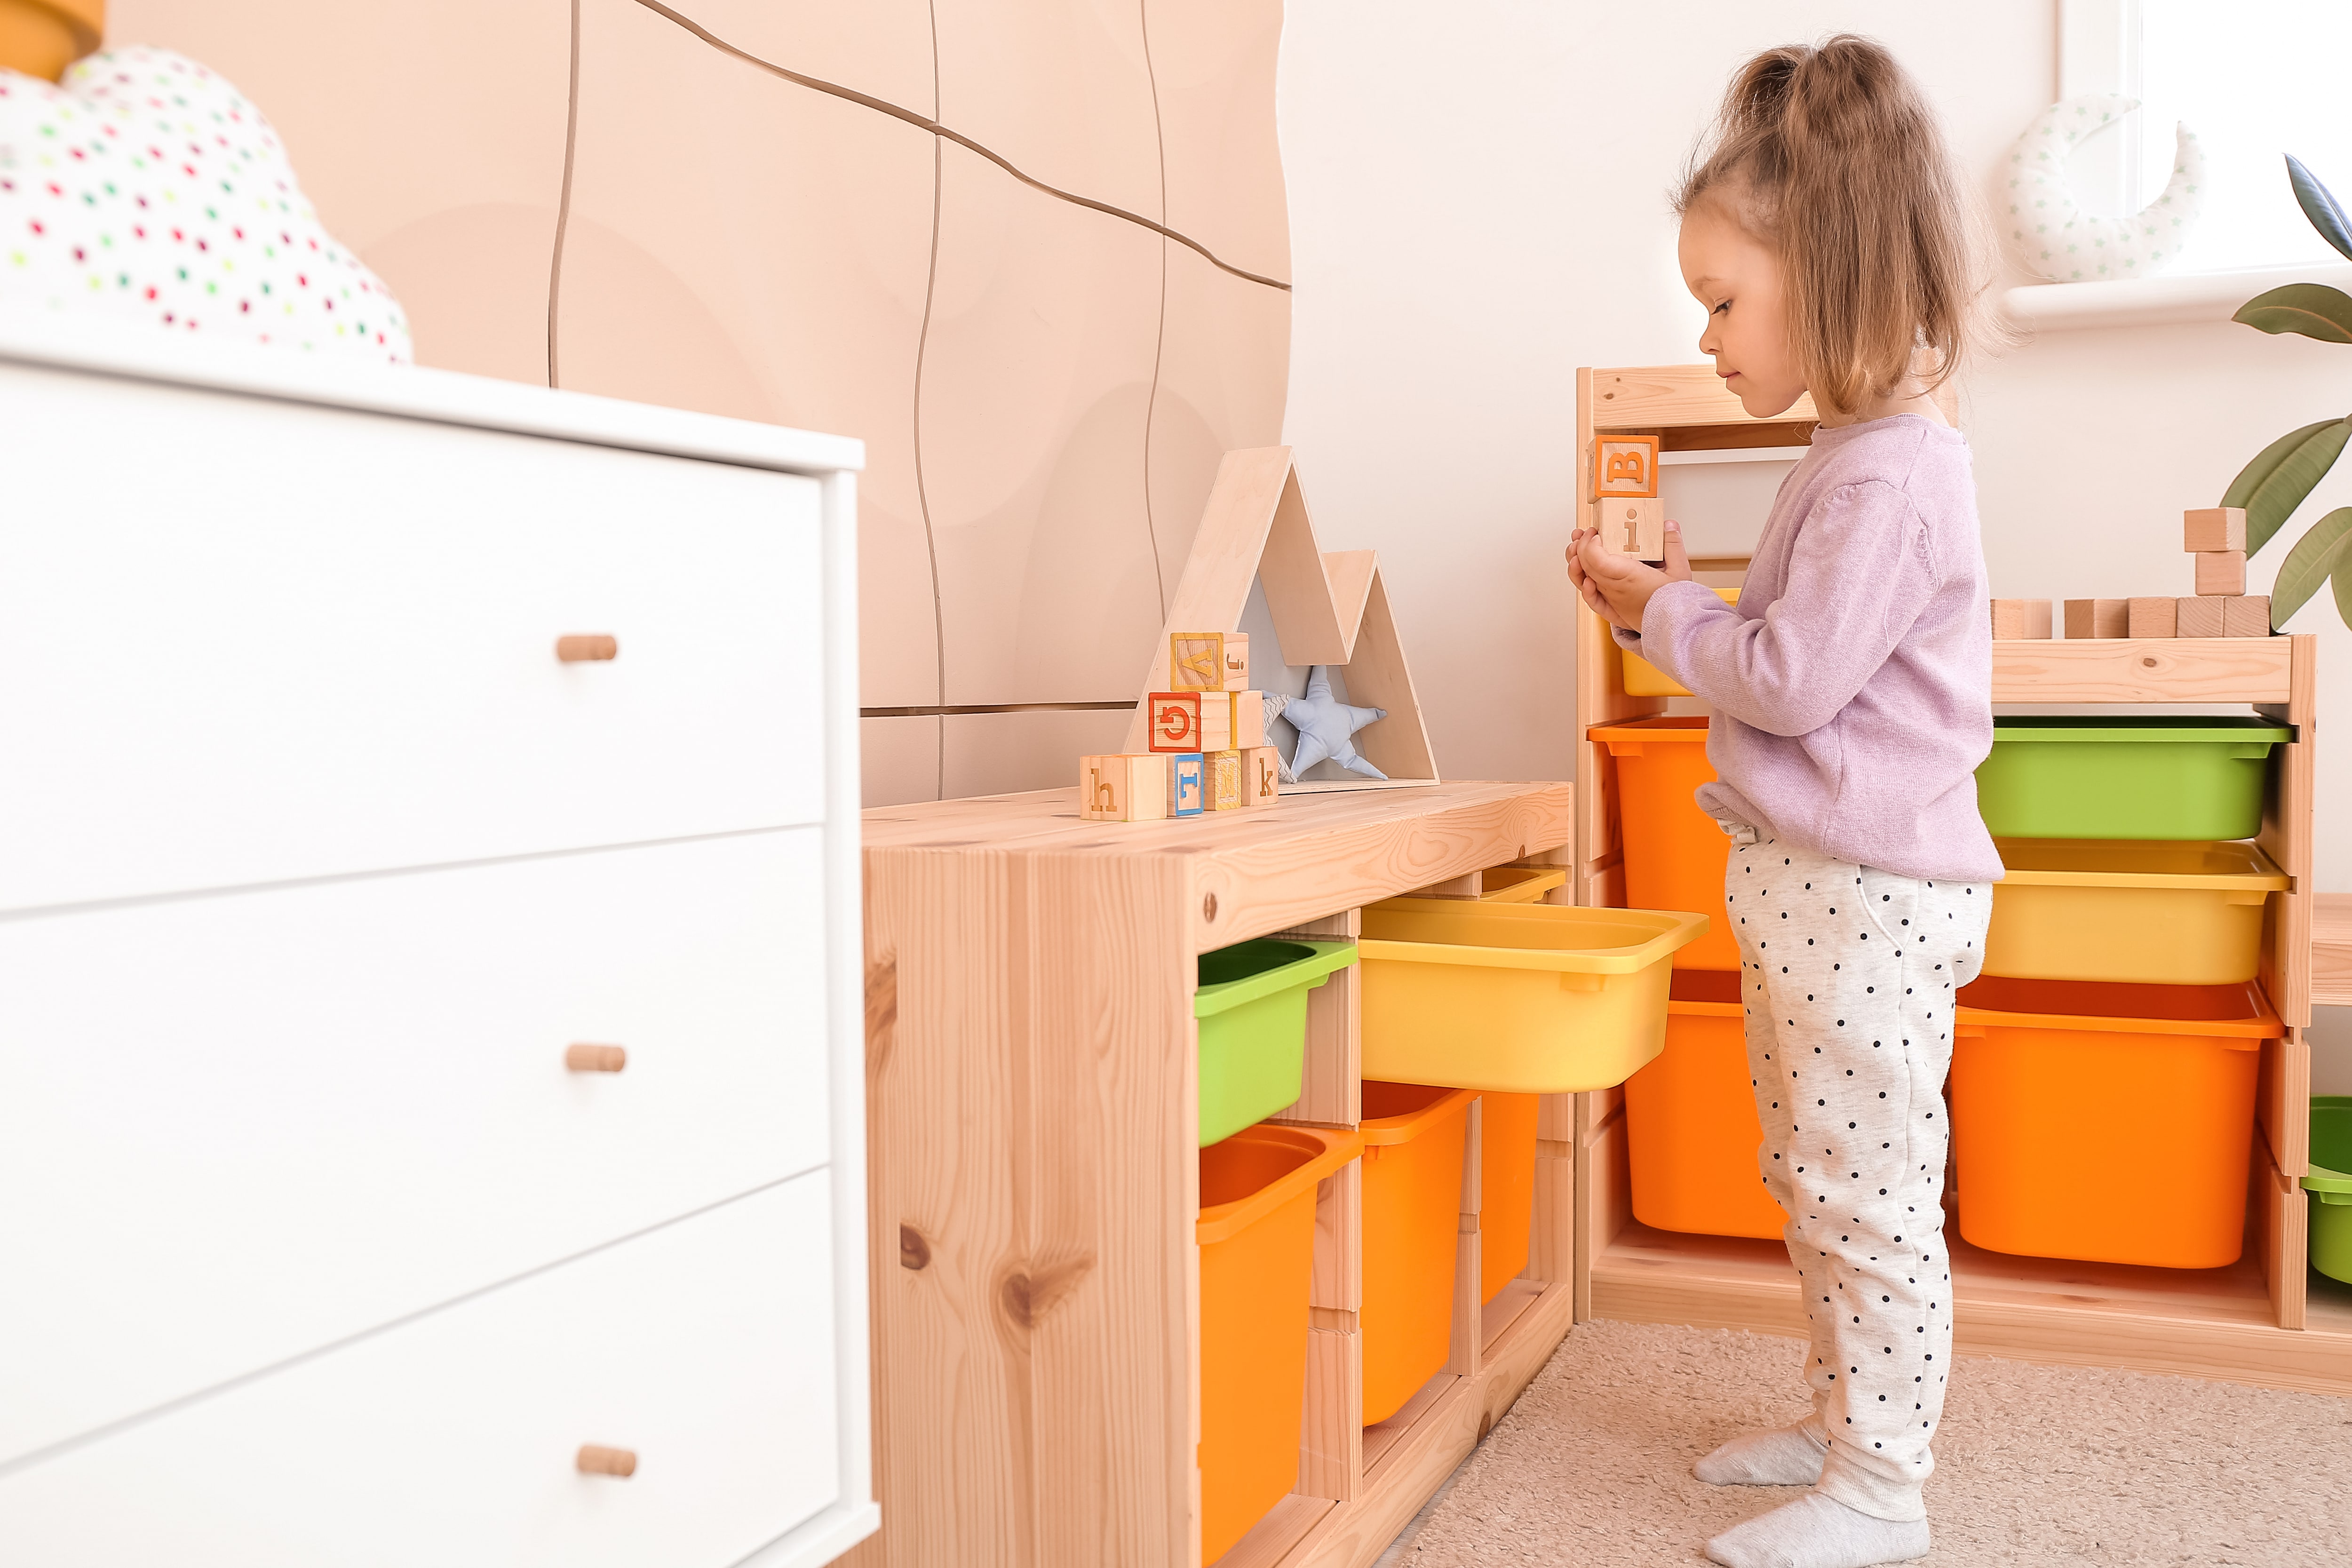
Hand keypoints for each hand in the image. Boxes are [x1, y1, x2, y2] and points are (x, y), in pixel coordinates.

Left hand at [1572, 519, 1691, 630]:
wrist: (1674, 627)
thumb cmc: (1675, 602)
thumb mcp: (1680, 570)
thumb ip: (1673, 545)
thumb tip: (1668, 524)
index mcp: (1630, 577)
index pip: (1598, 559)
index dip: (1590, 544)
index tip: (1596, 532)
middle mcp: (1615, 589)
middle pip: (1587, 565)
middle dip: (1581, 545)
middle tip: (1587, 533)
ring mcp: (1610, 598)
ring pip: (1584, 580)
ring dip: (1575, 563)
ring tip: (1575, 547)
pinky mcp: (1610, 608)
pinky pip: (1591, 599)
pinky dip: (1583, 586)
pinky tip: (1583, 576)